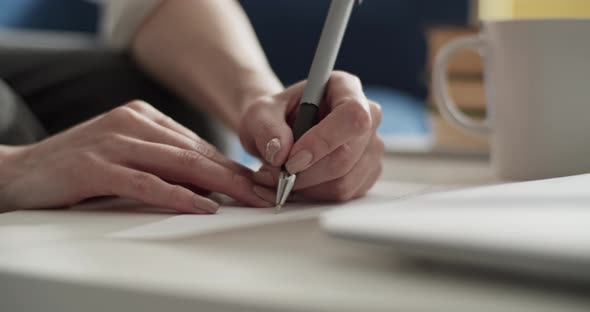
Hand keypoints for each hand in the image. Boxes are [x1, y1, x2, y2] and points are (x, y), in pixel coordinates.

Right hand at [0, 101, 273, 213]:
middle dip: (236, 175)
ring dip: (219, 184)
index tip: (259, 183)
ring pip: (178, 163)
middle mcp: (131, 123)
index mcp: (142, 117)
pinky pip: (145, 182)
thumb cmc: (78, 168)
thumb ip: (162, 163)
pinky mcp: (95, 166)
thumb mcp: (126, 156)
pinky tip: (202, 206)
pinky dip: (178, 195)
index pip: (197, 145)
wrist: (19, 172)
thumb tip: (209, 185)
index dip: (232, 166)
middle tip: (266, 193)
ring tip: (248, 199)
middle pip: (195, 153)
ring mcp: (113, 142)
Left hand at [239, 71, 383, 201]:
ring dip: (307, 188)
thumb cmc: (273, 117)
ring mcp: (371, 146)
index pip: (352, 115)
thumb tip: (279, 152)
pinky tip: (300, 183)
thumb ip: (266, 128)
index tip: (292, 160)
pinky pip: (345, 194)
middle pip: (347, 155)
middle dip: (306, 173)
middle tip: (277, 173)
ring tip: (284, 177)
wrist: (278, 133)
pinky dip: (316, 195)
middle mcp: (367, 115)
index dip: (323, 141)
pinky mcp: (367, 173)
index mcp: (345, 87)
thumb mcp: (259, 114)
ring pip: (345, 181)